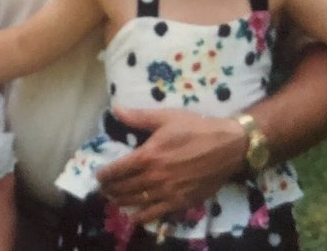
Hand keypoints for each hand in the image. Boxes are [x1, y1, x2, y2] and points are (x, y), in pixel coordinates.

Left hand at [96, 106, 242, 224]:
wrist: (227, 146)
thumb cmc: (196, 128)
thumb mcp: (166, 117)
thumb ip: (138, 116)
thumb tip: (115, 109)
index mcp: (148, 155)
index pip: (118, 169)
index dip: (105, 174)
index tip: (99, 176)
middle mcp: (155, 177)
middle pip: (125, 187)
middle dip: (111, 189)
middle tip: (104, 189)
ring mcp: (168, 192)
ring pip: (138, 201)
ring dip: (122, 201)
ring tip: (114, 200)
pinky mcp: (181, 201)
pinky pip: (156, 213)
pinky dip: (142, 216)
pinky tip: (135, 216)